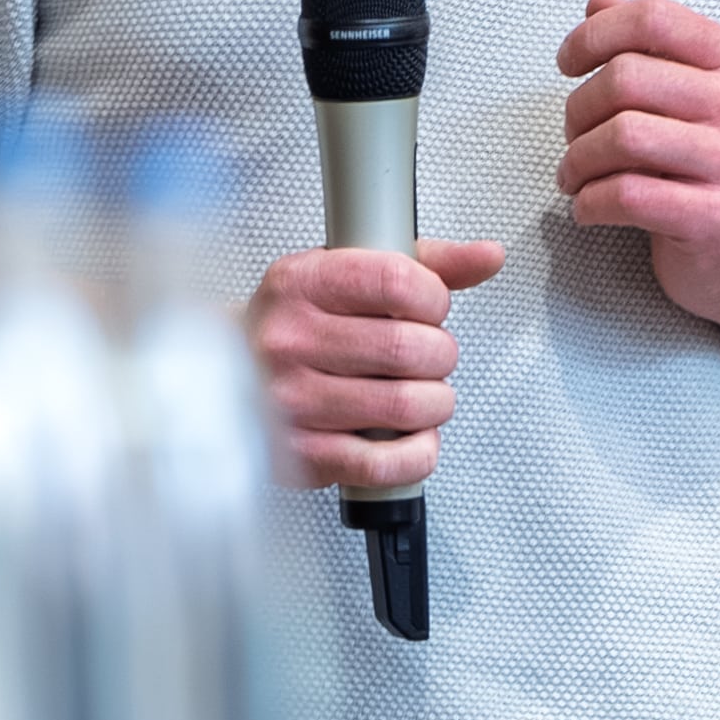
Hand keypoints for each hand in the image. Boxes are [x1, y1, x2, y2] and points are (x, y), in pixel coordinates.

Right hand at [247, 237, 509, 494]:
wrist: (231, 373)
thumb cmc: (298, 323)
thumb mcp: (348, 272)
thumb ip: (424, 263)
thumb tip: (487, 256)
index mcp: (301, 284)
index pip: (396, 282)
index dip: (434, 298)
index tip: (430, 308)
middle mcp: (290, 341)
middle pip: (409, 349)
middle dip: (439, 355)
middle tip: (430, 357)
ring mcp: (293, 401)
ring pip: (406, 406)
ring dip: (435, 403)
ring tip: (423, 394)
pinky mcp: (303, 454)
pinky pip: (383, 463)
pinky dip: (417, 453)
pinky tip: (413, 437)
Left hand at [556, 0, 719, 388]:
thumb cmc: (714, 166)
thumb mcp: (693, 95)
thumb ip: (649, 47)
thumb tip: (598, 4)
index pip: (655, 18)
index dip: (596, 35)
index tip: (569, 63)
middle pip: (626, 78)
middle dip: (578, 109)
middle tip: (573, 135)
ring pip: (620, 136)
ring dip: (577, 159)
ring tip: (576, 174)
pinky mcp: (713, 217)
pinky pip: (625, 195)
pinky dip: (590, 202)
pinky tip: (591, 207)